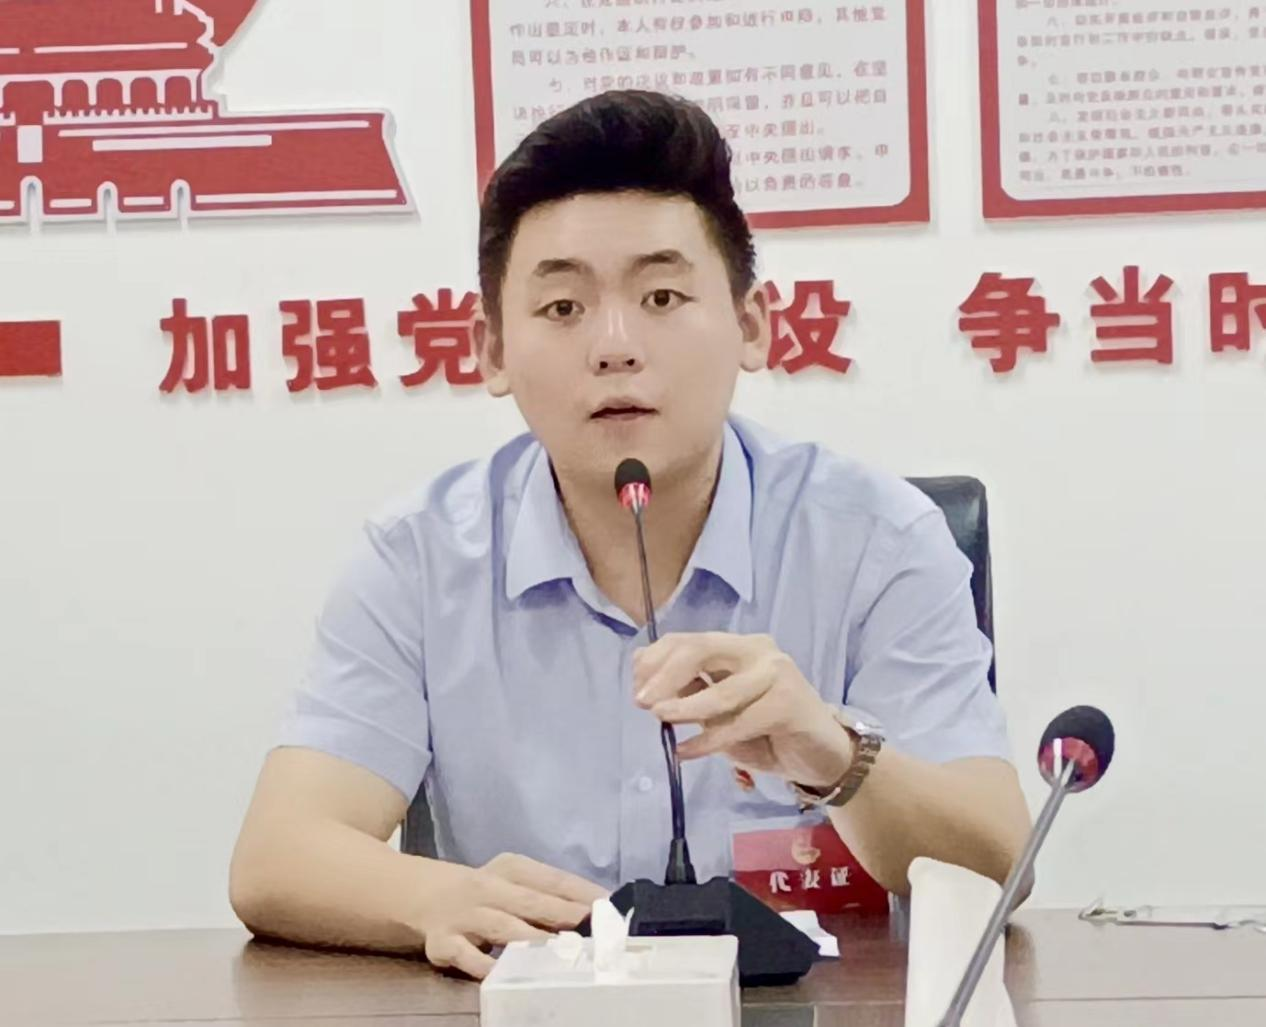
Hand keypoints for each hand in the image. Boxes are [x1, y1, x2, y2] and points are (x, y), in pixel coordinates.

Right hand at [413, 853, 605, 978]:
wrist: (429, 896)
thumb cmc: (491, 893)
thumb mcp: (517, 884)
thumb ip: (550, 897)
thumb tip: (598, 914)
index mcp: (513, 868)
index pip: (553, 879)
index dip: (582, 894)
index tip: (611, 908)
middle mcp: (489, 887)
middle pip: (531, 902)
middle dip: (563, 915)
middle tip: (592, 930)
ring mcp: (465, 915)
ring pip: (502, 927)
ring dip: (531, 939)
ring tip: (558, 952)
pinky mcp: (444, 942)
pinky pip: (465, 955)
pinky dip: (483, 965)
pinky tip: (503, 974)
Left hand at [633, 632, 854, 789]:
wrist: (821, 756)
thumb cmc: (767, 732)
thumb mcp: (720, 710)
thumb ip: (690, 689)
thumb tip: (642, 670)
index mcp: (739, 647)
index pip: (690, 640)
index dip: (658, 659)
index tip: (636, 686)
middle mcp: (758, 651)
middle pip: (701, 649)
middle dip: (665, 673)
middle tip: (642, 700)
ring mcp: (777, 674)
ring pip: (721, 690)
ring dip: (685, 707)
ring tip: (660, 719)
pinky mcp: (789, 704)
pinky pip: (740, 722)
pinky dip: (708, 740)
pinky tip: (686, 751)